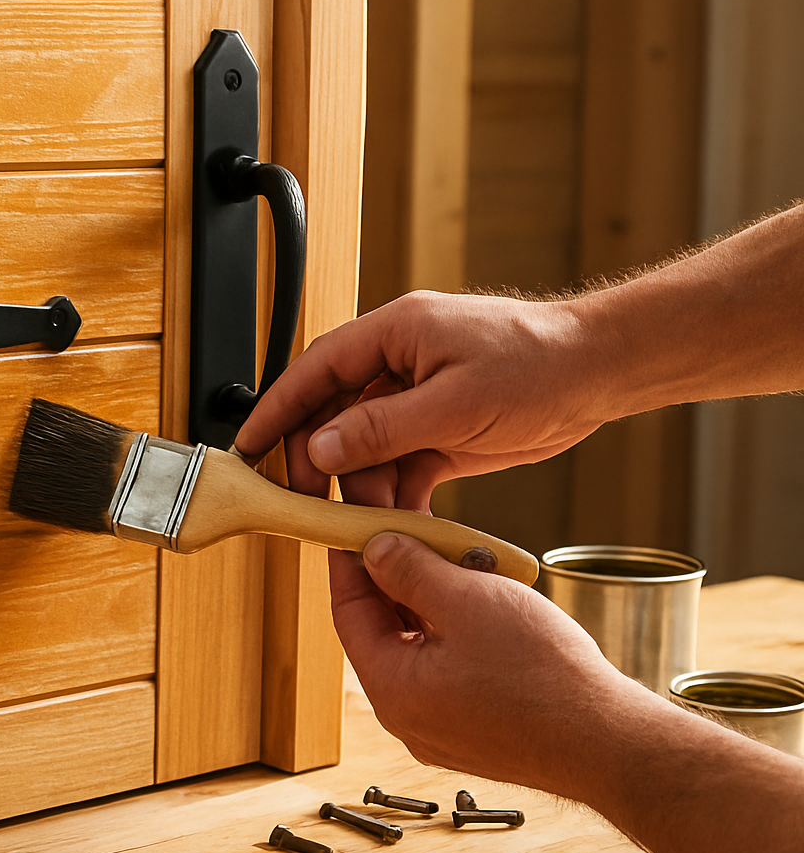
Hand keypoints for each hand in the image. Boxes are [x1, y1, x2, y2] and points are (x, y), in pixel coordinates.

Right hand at [234, 291, 610, 509]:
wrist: (602, 372)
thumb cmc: (540, 364)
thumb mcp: (454, 403)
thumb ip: (382, 427)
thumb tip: (322, 446)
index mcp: (395, 333)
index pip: (316, 369)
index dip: (277, 407)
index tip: (250, 443)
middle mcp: (401, 360)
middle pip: (335, 410)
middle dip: (319, 457)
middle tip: (309, 498)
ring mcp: (421, 395)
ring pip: (367, 444)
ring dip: (361, 483)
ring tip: (363, 519)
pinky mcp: (442, 428)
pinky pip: (401, 462)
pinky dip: (395, 492)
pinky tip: (396, 518)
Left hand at [334, 532, 648, 794]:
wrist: (613, 744)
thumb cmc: (544, 677)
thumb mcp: (467, 600)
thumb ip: (410, 570)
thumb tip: (374, 550)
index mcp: (391, 689)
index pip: (348, 612)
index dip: (350, 563)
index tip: (355, 527)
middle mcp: (407, 718)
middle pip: (383, 631)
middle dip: (400, 579)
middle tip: (418, 536)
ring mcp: (443, 730)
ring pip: (421, 649)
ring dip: (435, 603)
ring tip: (466, 565)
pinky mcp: (478, 733)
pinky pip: (450, 672)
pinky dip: (459, 633)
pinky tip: (490, 606)